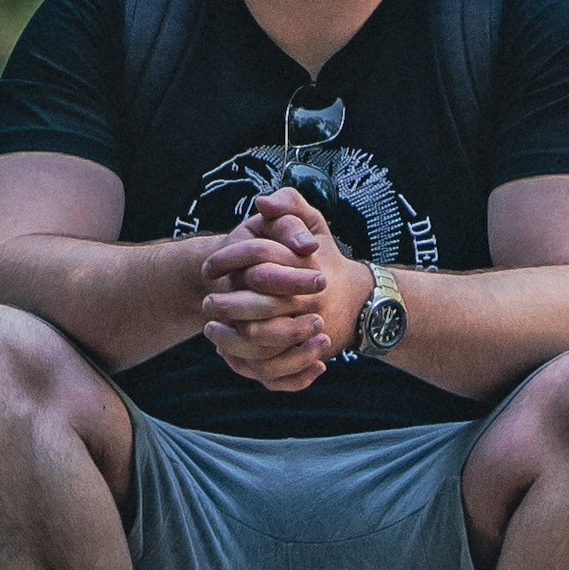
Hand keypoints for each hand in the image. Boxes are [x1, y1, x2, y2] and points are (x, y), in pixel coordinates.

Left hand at [198, 186, 370, 393]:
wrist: (361, 302)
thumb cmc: (327, 258)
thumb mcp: (315, 224)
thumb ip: (290, 204)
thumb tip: (262, 203)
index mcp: (305, 265)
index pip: (260, 260)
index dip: (228, 262)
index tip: (207, 268)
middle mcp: (309, 300)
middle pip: (260, 306)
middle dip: (227, 305)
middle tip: (207, 303)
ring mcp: (308, 330)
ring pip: (263, 341)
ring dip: (231, 338)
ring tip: (211, 328)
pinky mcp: (307, 354)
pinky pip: (273, 367)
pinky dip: (247, 361)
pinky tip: (228, 350)